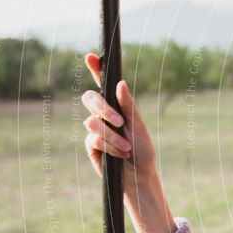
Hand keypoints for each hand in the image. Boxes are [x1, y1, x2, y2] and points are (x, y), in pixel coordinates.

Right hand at [82, 53, 155, 185]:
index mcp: (117, 107)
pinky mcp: (91, 146)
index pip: (103, 85)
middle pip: (90, 99)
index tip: (91, 56)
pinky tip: (119, 155)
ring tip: (126, 148)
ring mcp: (95, 130)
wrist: (140, 176)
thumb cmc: (143, 150)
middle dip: (103, 108)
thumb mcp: (139, 127)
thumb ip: (128, 106)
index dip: (95, 70)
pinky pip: (93, 139)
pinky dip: (109, 146)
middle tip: (120, 121)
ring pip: (92, 122)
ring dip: (112, 135)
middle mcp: (103, 116)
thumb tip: (121, 83)